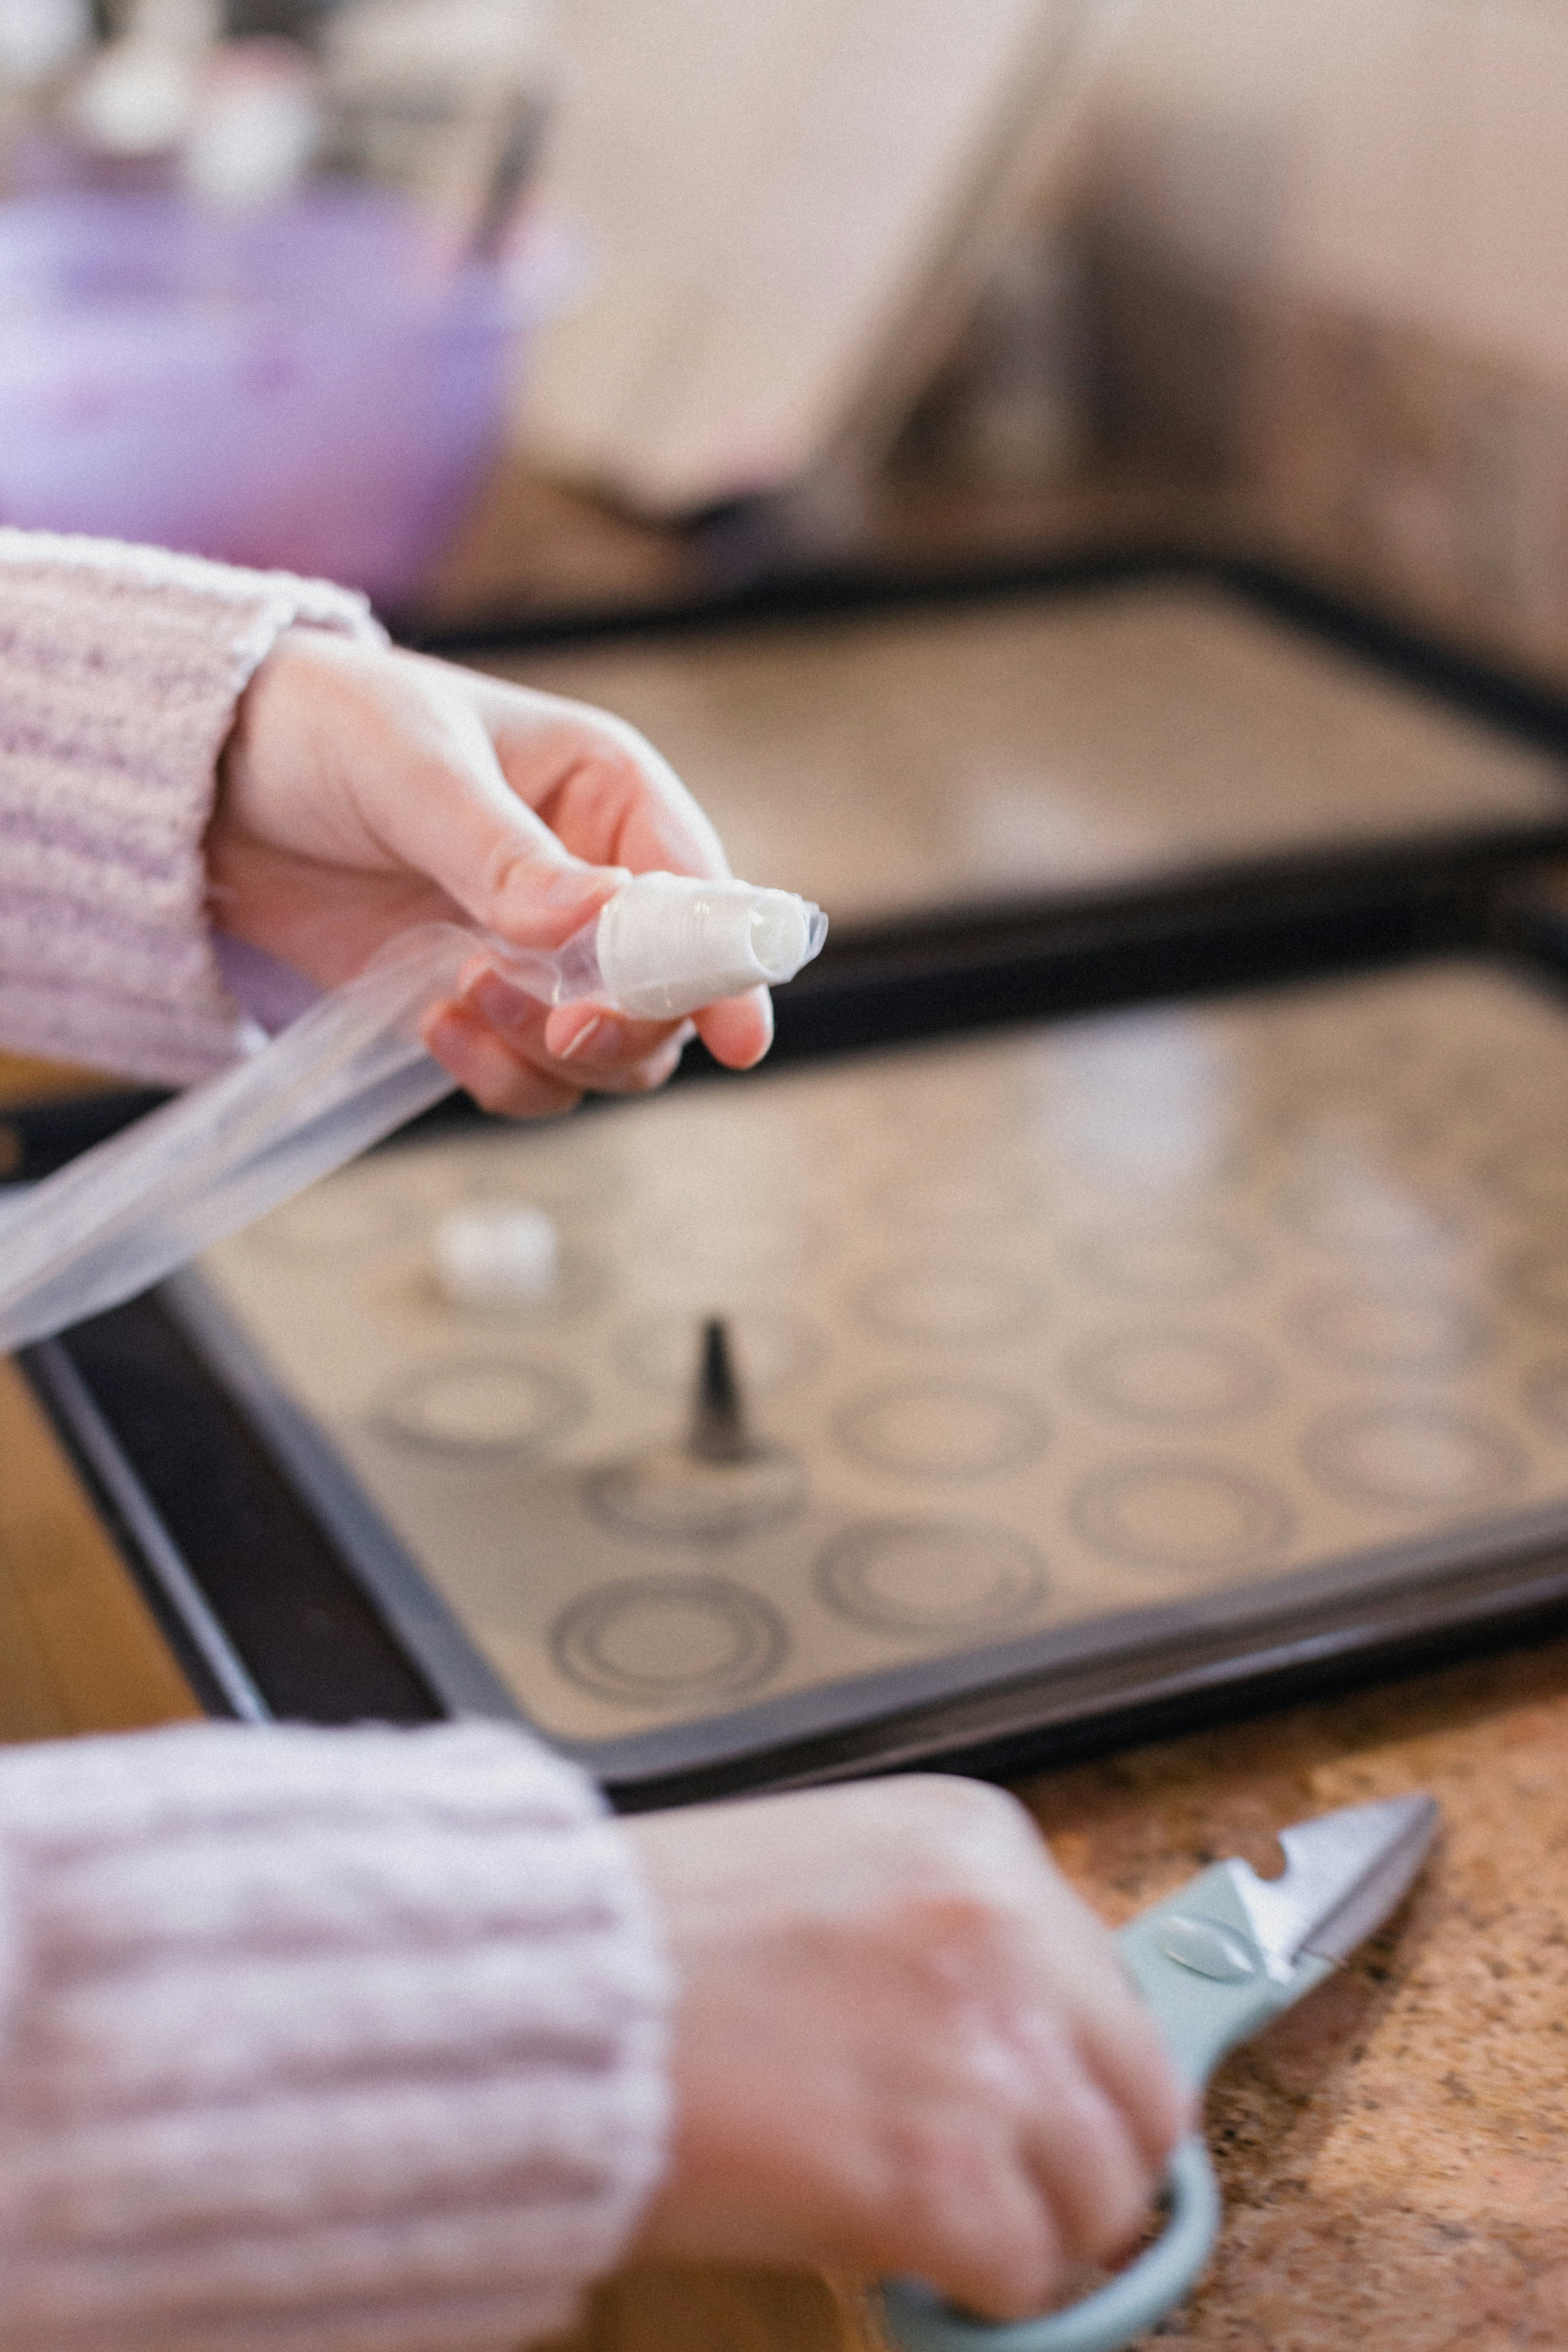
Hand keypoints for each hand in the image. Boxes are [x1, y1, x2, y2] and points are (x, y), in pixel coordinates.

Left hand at [207, 627, 773, 1116]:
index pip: (704, 894)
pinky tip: (436, 1028)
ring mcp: (539, 954)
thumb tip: (590, 918)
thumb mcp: (414, 769)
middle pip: (669, 997)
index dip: (728, 967)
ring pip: (606, 1052)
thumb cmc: (326, 728)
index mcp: (611, 795)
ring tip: (459, 1000)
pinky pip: (529, 1076)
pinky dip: (497, 1075)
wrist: (206, 781)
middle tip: (554, 1022)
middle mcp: (594, 882)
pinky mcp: (478, 1003)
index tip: (735, 1035)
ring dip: (547, 1054)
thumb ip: (502, 851)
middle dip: (621, 1024)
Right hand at [626, 1776, 1189, 2318]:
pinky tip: (895, 2250)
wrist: (545, 1994)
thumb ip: (942, 1941)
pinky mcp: (943, 2177)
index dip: (1068, 2069)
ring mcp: (985, 2054)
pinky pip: (1024, 2276)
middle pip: (1139, 2099)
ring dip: (1026, 2232)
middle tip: (999, 2190)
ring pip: (1098, 2202)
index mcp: (980, 1843)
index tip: (1034, 2109)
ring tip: (928, 2220)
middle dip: (1076, 2160)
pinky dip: (972, 2290)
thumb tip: (1022, 2040)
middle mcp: (1006, 1934)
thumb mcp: (831, 1879)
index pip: (1109, 1987)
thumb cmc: (651, 1941)